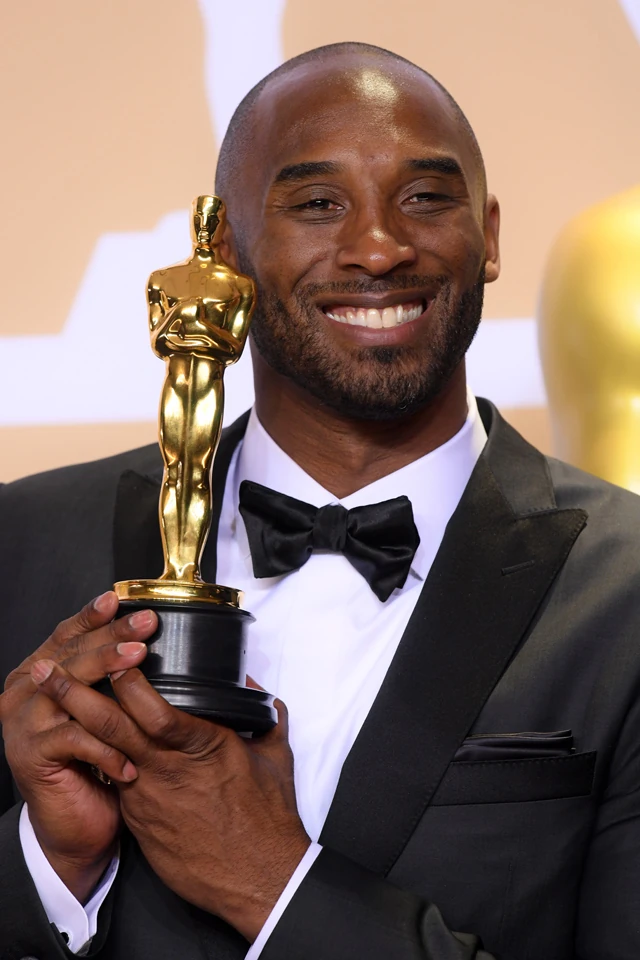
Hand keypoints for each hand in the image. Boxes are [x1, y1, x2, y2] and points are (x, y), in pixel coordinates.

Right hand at [0, 592, 155, 900]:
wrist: (75, 822)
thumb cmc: (95, 760)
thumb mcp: (103, 709)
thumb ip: (111, 675)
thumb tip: (150, 635)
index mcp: (38, 673)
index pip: (67, 635)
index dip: (92, 616)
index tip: (120, 599)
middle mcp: (24, 692)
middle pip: (71, 655)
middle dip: (111, 637)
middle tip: (145, 625)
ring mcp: (24, 722)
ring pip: (70, 688)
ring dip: (107, 672)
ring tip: (141, 660)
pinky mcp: (31, 754)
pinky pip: (75, 738)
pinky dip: (107, 744)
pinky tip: (132, 754)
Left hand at [32, 661, 309, 940]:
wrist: (258, 879)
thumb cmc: (268, 818)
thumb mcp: (275, 755)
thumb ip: (264, 714)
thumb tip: (250, 686)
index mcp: (203, 747)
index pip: (154, 709)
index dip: (127, 682)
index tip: (113, 656)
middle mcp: (168, 771)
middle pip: (113, 727)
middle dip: (78, 696)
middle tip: (51, 672)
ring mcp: (148, 799)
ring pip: (106, 753)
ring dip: (79, 725)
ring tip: (55, 701)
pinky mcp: (139, 823)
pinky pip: (118, 782)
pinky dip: (102, 759)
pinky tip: (89, 745)